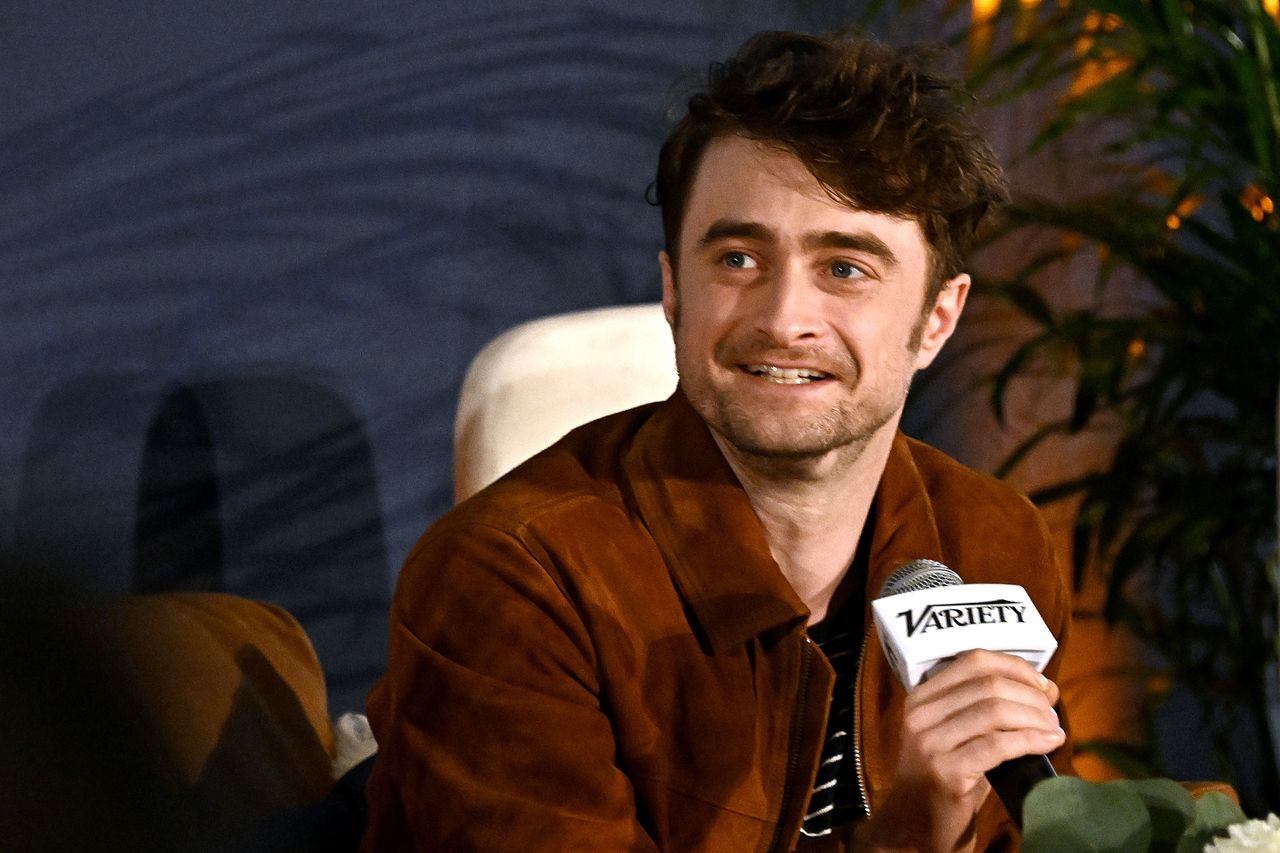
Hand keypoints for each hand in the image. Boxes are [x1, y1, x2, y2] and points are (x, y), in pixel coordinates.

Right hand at [856, 649, 1064, 851]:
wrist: (914, 826)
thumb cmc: (946, 778)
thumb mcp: (957, 734)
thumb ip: (985, 708)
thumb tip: (1042, 688)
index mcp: (921, 697)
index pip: (973, 660)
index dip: (1016, 667)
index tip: (1043, 685)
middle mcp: (920, 714)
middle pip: (989, 684)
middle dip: (1031, 695)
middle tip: (1052, 712)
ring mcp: (930, 743)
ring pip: (995, 711)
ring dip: (1034, 717)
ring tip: (1053, 729)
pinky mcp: (946, 772)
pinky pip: (997, 745)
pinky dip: (1030, 741)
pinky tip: (1048, 744)